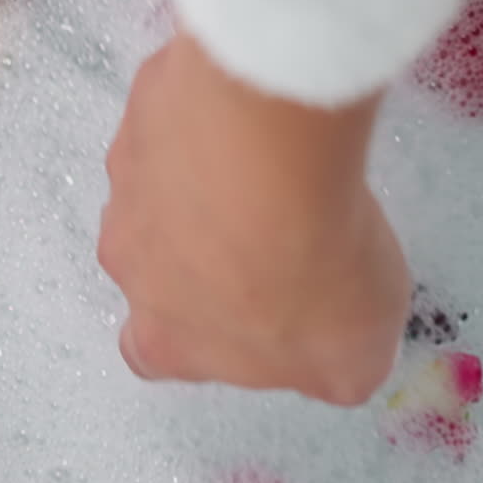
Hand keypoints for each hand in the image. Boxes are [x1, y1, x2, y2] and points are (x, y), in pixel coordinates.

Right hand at [98, 32, 409, 403]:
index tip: (250, 312)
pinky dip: (214, 122)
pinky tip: (267, 118)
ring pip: (163, 190)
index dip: (202, 336)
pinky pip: (179, 122)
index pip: (157, 354)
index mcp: (168, 341)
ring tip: (278, 168)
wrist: (269, 153)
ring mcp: (129, 185)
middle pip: (157, 268)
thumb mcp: (353, 358)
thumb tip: (339, 362)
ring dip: (208, 183)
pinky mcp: (144, 113)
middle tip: (273, 230)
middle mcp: (131, 266)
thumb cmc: (302, 268)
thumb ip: (337, 369)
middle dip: (206, 251)